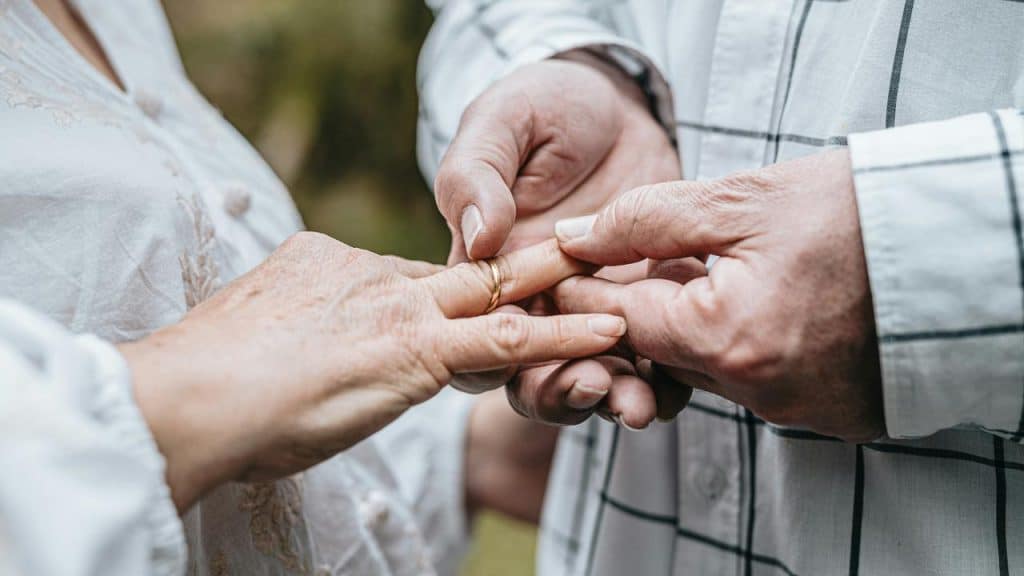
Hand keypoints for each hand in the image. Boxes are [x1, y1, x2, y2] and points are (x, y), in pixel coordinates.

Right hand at [119, 233, 626, 510]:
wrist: (185, 397)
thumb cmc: (203, 383)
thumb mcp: (254, 336)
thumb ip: (293, 328)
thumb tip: (302, 345)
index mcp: (326, 263)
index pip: (406, 278)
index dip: (450, 294)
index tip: (479, 302)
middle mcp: (368, 272)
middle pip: (463, 268)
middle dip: (529, 264)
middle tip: (585, 249)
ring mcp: (395, 305)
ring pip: (498, 295)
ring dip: (560, 291)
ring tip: (617, 288)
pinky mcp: (416, 349)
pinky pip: (505, 341)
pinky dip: (561, 335)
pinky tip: (608, 332)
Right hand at [434, 53, 680, 427]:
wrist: (618, 103)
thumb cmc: (546, 106)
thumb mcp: (503, 122)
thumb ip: (477, 175)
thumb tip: (478, 236)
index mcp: (488, 271)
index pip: (479, 333)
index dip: (500, 359)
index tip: (531, 360)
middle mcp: (536, 301)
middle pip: (535, 371)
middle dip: (563, 391)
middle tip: (597, 387)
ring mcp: (593, 306)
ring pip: (595, 372)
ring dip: (614, 395)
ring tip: (638, 403)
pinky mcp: (645, 302)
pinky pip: (653, 352)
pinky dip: (663, 377)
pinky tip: (677, 382)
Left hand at [552, 150, 883, 441]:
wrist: (963, 243)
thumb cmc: (852, 211)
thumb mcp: (738, 199)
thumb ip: (644, 219)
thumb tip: (573, 238)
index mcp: (727, 338)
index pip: (617, 323)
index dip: (583, 290)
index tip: (563, 266)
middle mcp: (757, 391)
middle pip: (660, 354)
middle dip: (640, 308)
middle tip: (639, 263)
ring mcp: (797, 410)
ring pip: (706, 370)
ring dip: (691, 326)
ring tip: (707, 270)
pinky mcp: (830, 415)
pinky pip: (755, 383)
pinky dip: (740, 345)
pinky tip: (758, 301)